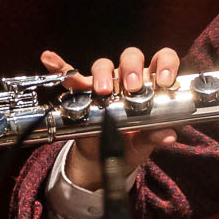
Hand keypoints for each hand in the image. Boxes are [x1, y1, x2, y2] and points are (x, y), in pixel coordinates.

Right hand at [40, 47, 180, 190]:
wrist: (102, 161)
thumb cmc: (129, 145)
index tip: (164, 81)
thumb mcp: (143, 144)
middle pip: (131, 58)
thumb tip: (169, 135)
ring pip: (104, 65)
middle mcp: (128, 79)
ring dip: (103, 74)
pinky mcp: (83, 92)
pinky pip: (71, 75)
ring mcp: (105, 83)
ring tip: (103, 91)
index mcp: (150, 86)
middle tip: (132, 88)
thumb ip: (155, 137)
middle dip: (132, 69)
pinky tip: (50, 59)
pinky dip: (60, 66)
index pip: (163, 61)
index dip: (166, 65)